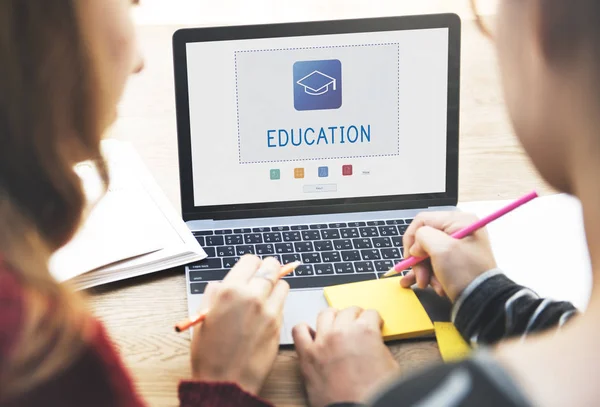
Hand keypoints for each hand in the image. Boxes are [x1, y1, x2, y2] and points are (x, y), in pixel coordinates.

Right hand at [190, 255, 289, 394]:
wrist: (226, 382)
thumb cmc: (209, 353)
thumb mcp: (203, 316)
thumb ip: (214, 294)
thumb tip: (223, 284)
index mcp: (230, 291)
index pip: (251, 260)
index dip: (250, 265)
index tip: (249, 270)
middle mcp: (252, 296)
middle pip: (272, 267)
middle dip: (268, 269)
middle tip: (263, 276)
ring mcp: (269, 310)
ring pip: (283, 284)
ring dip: (275, 286)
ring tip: (264, 296)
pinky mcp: (279, 324)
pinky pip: (283, 304)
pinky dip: (277, 304)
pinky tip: (265, 314)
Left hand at [293, 307, 398, 406]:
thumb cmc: (374, 393)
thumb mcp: (390, 365)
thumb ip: (379, 346)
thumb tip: (373, 342)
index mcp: (365, 331)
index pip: (370, 313)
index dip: (374, 320)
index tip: (373, 324)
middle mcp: (342, 331)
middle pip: (348, 310)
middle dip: (356, 316)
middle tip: (357, 324)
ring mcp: (322, 341)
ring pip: (325, 314)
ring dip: (333, 317)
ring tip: (336, 325)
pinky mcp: (307, 355)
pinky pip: (299, 331)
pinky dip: (305, 330)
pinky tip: (312, 334)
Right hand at [400, 211, 496, 301]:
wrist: (483, 302)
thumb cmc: (465, 273)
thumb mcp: (441, 249)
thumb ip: (422, 237)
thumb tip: (416, 246)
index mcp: (459, 221)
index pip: (422, 220)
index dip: (411, 238)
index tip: (410, 257)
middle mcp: (459, 231)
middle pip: (424, 239)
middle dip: (418, 260)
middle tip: (420, 276)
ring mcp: (458, 247)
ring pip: (428, 254)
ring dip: (424, 270)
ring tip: (427, 284)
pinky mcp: (456, 261)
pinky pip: (435, 263)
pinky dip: (430, 275)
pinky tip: (429, 285)